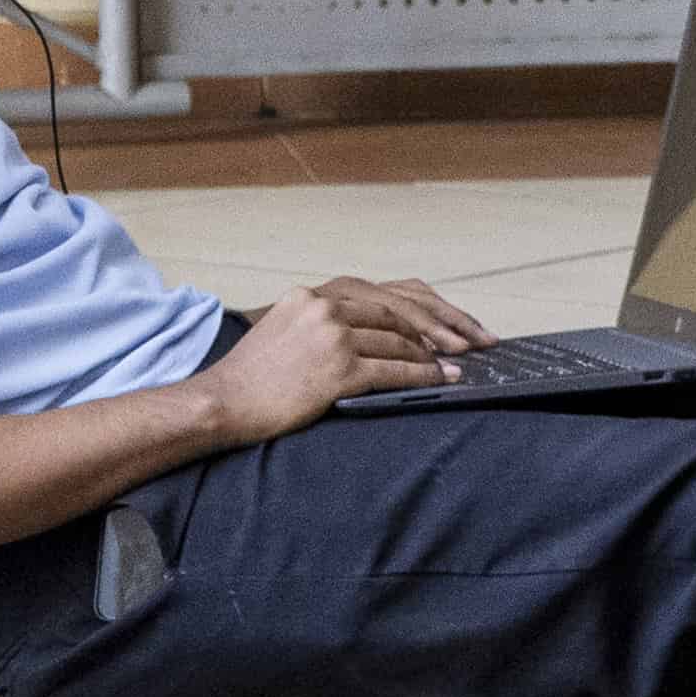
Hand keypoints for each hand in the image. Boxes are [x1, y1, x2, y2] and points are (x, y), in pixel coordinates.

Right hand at [204, 277, 499, 441]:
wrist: (223, 402)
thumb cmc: (253, 377)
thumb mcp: (285, 329)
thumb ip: (324, 322)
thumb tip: (373, 333)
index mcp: (314, 294)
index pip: (383, 295)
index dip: (422, 309)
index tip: (450, 321)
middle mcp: (325, 306)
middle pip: (398, 312)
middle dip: (441, 327)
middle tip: (473, 340)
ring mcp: (332, 336)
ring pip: (399, 342)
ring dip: (434, 355)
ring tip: (458, 365)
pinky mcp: (337, 370)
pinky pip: (393, 371)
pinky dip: (423, 376)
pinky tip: (441, 381)